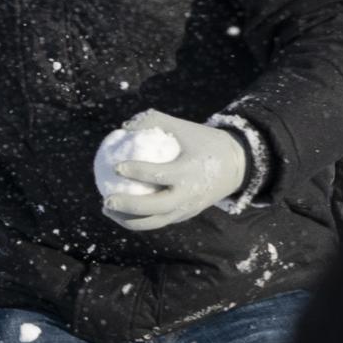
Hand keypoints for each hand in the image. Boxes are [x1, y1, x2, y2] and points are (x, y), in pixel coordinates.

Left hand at [98, 110, 251, 231]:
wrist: (237, 165)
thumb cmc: (204, 142)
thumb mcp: (183, 127)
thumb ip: (154, 121)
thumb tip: (123, 126)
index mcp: (189, 172)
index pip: (160, 175)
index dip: (138, 172)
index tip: (117, 167)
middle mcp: (189, 195)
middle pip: (157, 207)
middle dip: (130, 206)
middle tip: (106, 199)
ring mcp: (189, 208)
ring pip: (157, 221)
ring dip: (130, 220)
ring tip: (105, 209)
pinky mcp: (187, 214)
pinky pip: (161, 221)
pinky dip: (140, 220)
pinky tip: (119, 212)